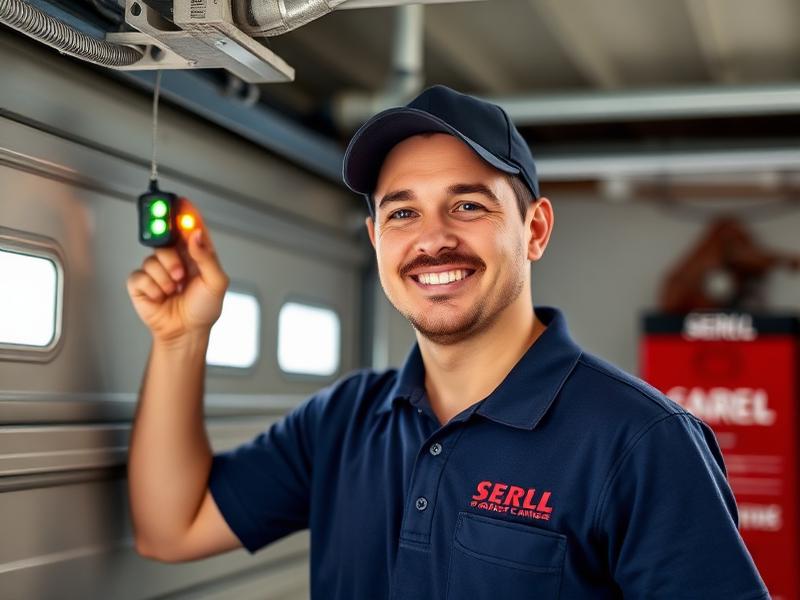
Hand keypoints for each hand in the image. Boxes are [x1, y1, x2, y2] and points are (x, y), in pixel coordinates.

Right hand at [126, 198, 229, 343]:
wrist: (185, 332)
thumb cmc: (204, 310)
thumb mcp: (216, 283)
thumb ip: (207, 257)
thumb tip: (196, 234)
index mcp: (196, 254)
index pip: (191, 227)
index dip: (186, 213)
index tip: (182, 201)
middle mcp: (176, 258)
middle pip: (166, 236)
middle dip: (170, 248)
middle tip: (179, 266)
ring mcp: (158, 269)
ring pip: (154, 257)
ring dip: (167, 276)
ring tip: (176, 288)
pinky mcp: (142, 282)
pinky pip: (140, 275)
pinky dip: (153, 287)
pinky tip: (162, 295)